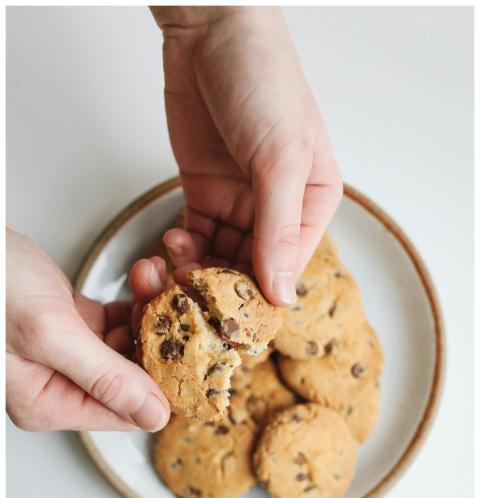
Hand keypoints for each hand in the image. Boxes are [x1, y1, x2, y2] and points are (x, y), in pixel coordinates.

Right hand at [6, 227, 169, 431]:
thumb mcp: (49, 335)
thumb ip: (104, 377)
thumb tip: (153, 416)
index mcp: (49, 403)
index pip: (125, 412)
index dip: (162, 384)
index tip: (189, 353)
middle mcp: (57, 384)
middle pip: (131, 378)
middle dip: (157, 341)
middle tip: (173, 305)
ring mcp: (63, 353)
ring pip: (127, 346)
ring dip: (147, 314)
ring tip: (153, 281)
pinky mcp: (66, 323)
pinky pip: (114, 322)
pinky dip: (131, 302)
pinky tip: (141, 281)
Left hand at [152, 6, 341, 304]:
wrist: (213, 34)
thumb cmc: (264, 82)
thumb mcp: (280, 158)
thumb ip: (279, 230)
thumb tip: (282, 294)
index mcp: (311, 204)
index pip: (288, 267)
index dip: (259, 295)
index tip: (229, 315)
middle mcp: (277, 210)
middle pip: (250, 269)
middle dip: (221, 286)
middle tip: (191, 296)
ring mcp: (239, 203)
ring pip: (218, 258)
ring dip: (195, 271)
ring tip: (175, 269)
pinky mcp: (205, 194)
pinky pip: (195, 238)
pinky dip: (181, 250)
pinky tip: (171, 248)